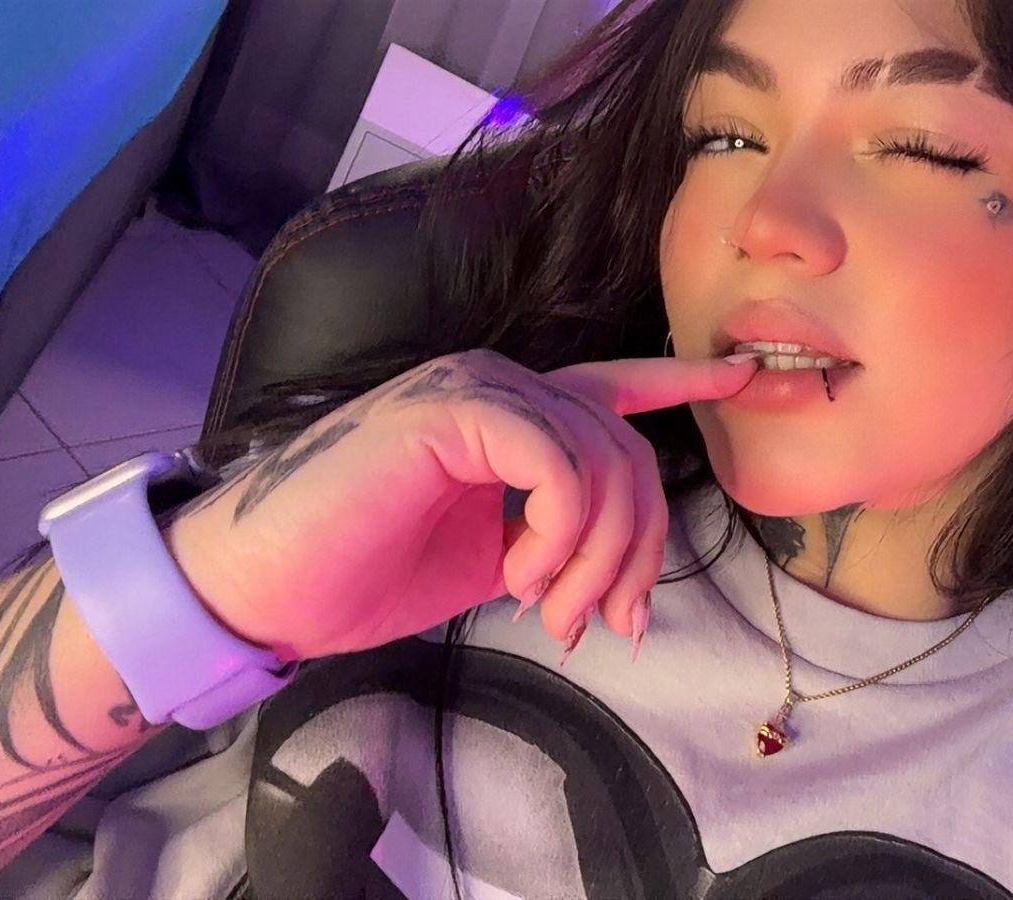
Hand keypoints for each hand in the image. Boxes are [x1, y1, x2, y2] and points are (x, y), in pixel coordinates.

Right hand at [163, 347, 760, 661]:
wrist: (262, 588)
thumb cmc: (362, 573)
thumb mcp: (487, 561)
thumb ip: (553, 543)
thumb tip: (621, 583)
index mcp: (511, 416)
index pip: (615, 387)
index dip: (684, 382)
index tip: (750, 377)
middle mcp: (499, 386)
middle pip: (628, 451)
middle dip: (638, 551)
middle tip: (604, 627)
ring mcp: (473, 389)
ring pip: (603, 462)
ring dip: (597, 560)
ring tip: (555, 614)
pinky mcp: (449, 410)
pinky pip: (558, 464)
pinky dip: (561, 534)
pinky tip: (521, 578)